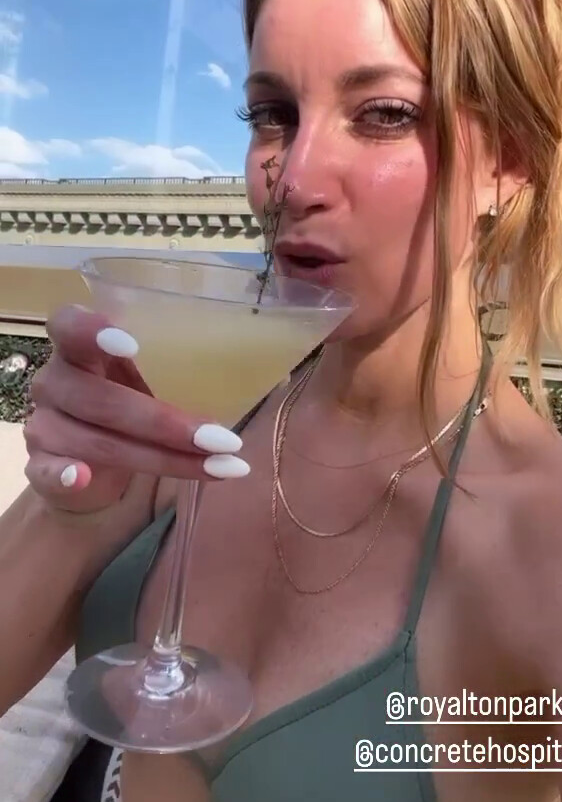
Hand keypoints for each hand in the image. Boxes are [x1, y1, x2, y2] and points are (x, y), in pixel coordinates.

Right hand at [23, 305, 249, 516]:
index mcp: (81, 345)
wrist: (93, 468)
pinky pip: (47, 471)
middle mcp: (57, 379)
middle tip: (223, 438)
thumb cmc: (136, 406)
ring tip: (220, 467)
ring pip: (98, 440)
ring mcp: (45, 423)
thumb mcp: (159, 379)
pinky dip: (65, 475)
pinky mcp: (40, 466)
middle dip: (166, 422)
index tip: (131, 345)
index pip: (68, 323)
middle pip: (101, 397)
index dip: (92, 330)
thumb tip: (281, 366)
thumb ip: (193, 366)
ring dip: (164, 459)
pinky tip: (85, 478)